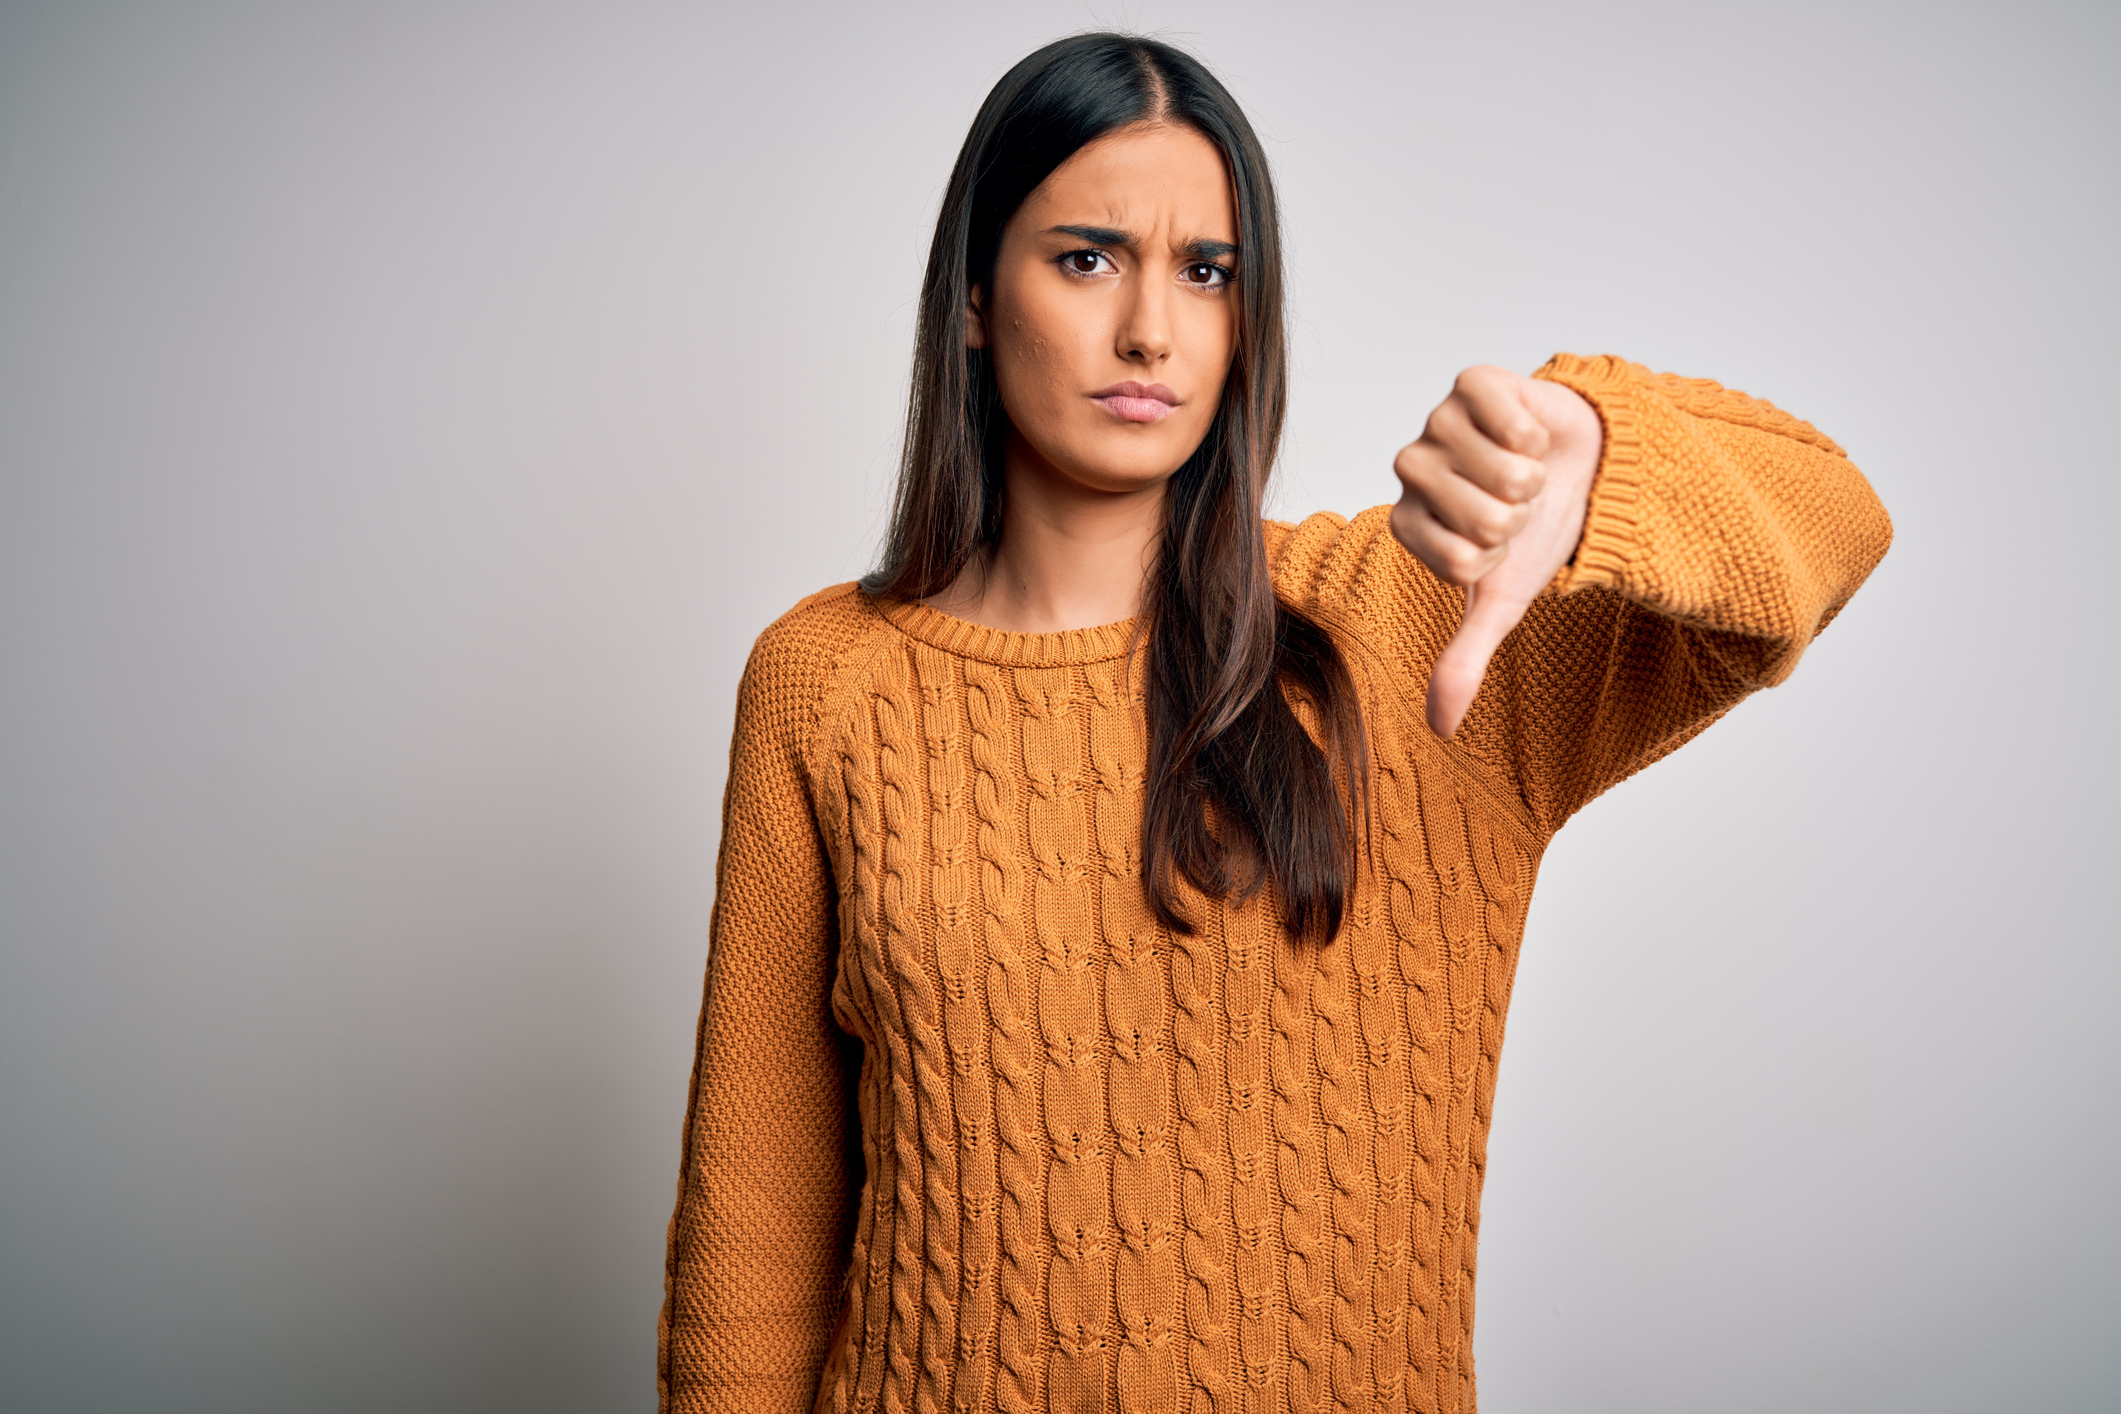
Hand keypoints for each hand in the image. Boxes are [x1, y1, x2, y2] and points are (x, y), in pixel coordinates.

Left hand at [1389, 366, 1603, 738]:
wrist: (1583, 470)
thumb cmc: (1534, 535)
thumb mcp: (1502, 600)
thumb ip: (1464, 657)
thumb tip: (1439, 727)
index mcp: (1408, 523)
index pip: (1459, 560)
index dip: (1500, 556)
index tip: (1501, 543)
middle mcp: (1411, 470)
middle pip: (1480, 517)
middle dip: (1520, 518)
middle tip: (1518, 503)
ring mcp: (1438, 421)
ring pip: (1496, 468)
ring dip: (1532, 476)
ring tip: (1526, 469)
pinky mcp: (1472, 383)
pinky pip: (1502, 414)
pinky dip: (1533, 430)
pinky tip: (1530, 433)